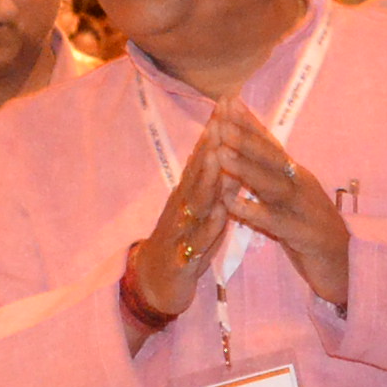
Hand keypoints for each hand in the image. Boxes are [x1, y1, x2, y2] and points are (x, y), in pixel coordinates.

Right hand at [125, 133, 233, 327]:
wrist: (157, 284)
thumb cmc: (185, 243)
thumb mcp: (201, 209)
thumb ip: (215, 183)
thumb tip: (230, 150)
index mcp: (188, 194)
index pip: (203, 156)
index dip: (215, 129)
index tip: (226, 101)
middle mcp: (182, 207)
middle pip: (197, 171)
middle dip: (211, 144)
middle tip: (222, 116)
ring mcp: (180, 231)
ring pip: (195, 202)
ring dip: (207, 178)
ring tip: (218, 155)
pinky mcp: (182, 257)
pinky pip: (197, 241)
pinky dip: (209, 226)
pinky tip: (221, 213)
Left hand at [206, 104, 351, 312]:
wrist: (345, 265)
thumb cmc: (310, 230)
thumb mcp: (288, 199)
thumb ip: (268, 177)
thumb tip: (243, 152)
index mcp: (295, 174)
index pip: (269, 143)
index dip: (249, 122)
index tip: (227, 100)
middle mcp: (300, 185)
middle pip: (270, 157)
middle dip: (244, 137)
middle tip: (220, 119)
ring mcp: (304, 208)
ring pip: (272, 184)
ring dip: (246, 168)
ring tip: (221, 153)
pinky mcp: (304, 234)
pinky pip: (275, 221)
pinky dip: (254, 211)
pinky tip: (233, 205)